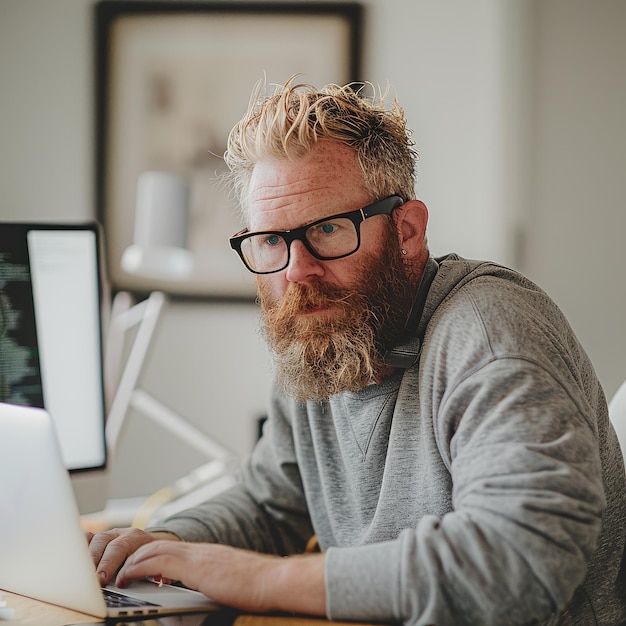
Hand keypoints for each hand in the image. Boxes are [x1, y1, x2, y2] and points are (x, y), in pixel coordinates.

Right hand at [87, 527, 179, 585]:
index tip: (101, 579)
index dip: (108, 564)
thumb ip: (142, 571)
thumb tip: (136, 582)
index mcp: (135, 537)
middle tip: (88, 579)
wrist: (154, 544)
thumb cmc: (151, 558)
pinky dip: (78, 546)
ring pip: (93, 539)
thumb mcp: (151, 563)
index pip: (119, 547)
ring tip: (78, 572)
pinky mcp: (98, 538)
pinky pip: (85, 538)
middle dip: (94, 562)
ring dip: (84, 556)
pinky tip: (72, 557)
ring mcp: (108, 535)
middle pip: (103, 542)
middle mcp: (120, 533)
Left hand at [115, 541, 325, 615]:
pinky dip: (139, 567)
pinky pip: (158, 560)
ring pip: (152, 548)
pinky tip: (128, 578)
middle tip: (115, 570)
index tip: (133, 568)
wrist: (275, 580)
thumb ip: (209, 583)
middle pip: (155, 544)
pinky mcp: (196, 566)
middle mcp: (198, 550)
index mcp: (204, 555)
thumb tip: (203, 593)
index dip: (146, 555)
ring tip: (116, 576)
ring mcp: (197, 555)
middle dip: (132, 555)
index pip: (168, 548)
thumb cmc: (257, 587)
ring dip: (130, 561)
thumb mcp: (226, 583)